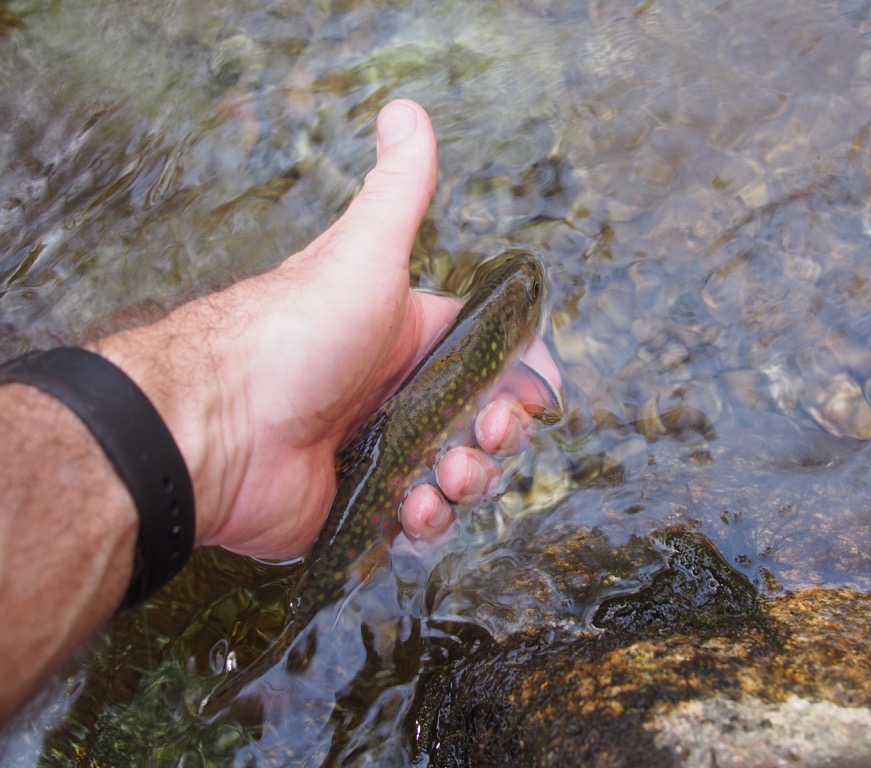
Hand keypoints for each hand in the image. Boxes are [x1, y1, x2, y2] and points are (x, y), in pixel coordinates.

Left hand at [90, 99, 558, 560]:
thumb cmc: (293, 336)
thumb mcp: (360, 254)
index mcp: (408, 338)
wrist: (214, 428)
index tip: (531, 398)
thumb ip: (398, 190)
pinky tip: (412, 512)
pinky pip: (418, 522)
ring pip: (457, 476)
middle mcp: (397, 395)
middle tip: (479, 441)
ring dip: (468, 483)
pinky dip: (427, 522)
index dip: (520, 382)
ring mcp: (379, 453)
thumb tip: (407, 110)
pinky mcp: (360, 506)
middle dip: (496, 438)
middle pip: (481, 424)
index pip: (489, 361)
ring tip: (443, 480)